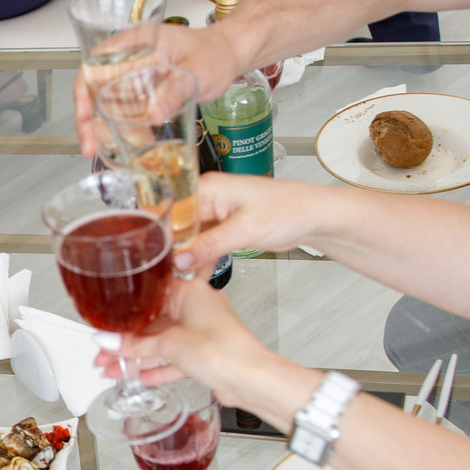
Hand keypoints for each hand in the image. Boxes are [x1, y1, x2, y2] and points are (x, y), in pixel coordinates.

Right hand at [73, 20, 247, 157]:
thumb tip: (152, 114)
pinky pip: (121, 108)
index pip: (96, 62)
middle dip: (87, 119)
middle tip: (90, 144)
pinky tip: (125, 143)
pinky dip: (119, 126)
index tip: (85, 114)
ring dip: (100, 126)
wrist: (229, 56)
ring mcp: (133, 73)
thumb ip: (175, 90)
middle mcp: (129, 57)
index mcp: (136, 42)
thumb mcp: (197, 70)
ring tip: (102, 149)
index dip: (83, 89)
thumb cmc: (215, 52)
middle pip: (93, 86)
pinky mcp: (140, 89)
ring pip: (104, 101)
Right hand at [96, 264, 270, 407]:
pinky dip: (158, 367)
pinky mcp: (206, 354)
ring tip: (115, 370)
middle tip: (106, 355)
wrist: (251, 379)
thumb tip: (108, 340)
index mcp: (191, 292)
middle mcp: (197, 308)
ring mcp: (202, 332)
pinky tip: (142, 377)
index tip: (107, 328)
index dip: (125, 315)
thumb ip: (135, 344)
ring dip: (139, 358)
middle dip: (128, 342)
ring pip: (163, 343)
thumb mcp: (170, 344)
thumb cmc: (224, 350)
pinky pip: (175, 358)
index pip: (149, 299)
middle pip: (154, 323)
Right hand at [173, 174, 338, 280]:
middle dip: (171, 251)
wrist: (315, 216)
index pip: (170, 211)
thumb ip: (208, 246)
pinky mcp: (225, 228)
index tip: (153, 259)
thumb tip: (179, 260)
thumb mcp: (245, 230)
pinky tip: (195, 276)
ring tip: (177, 280)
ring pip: (189, 239)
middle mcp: (208, 198)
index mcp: (208, 188)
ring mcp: (217, 214)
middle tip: (164, 275)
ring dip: (186, 258)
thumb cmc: (289, 208)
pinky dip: (201, 260)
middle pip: (176, 227)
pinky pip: (204, 245)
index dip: (159, 236)